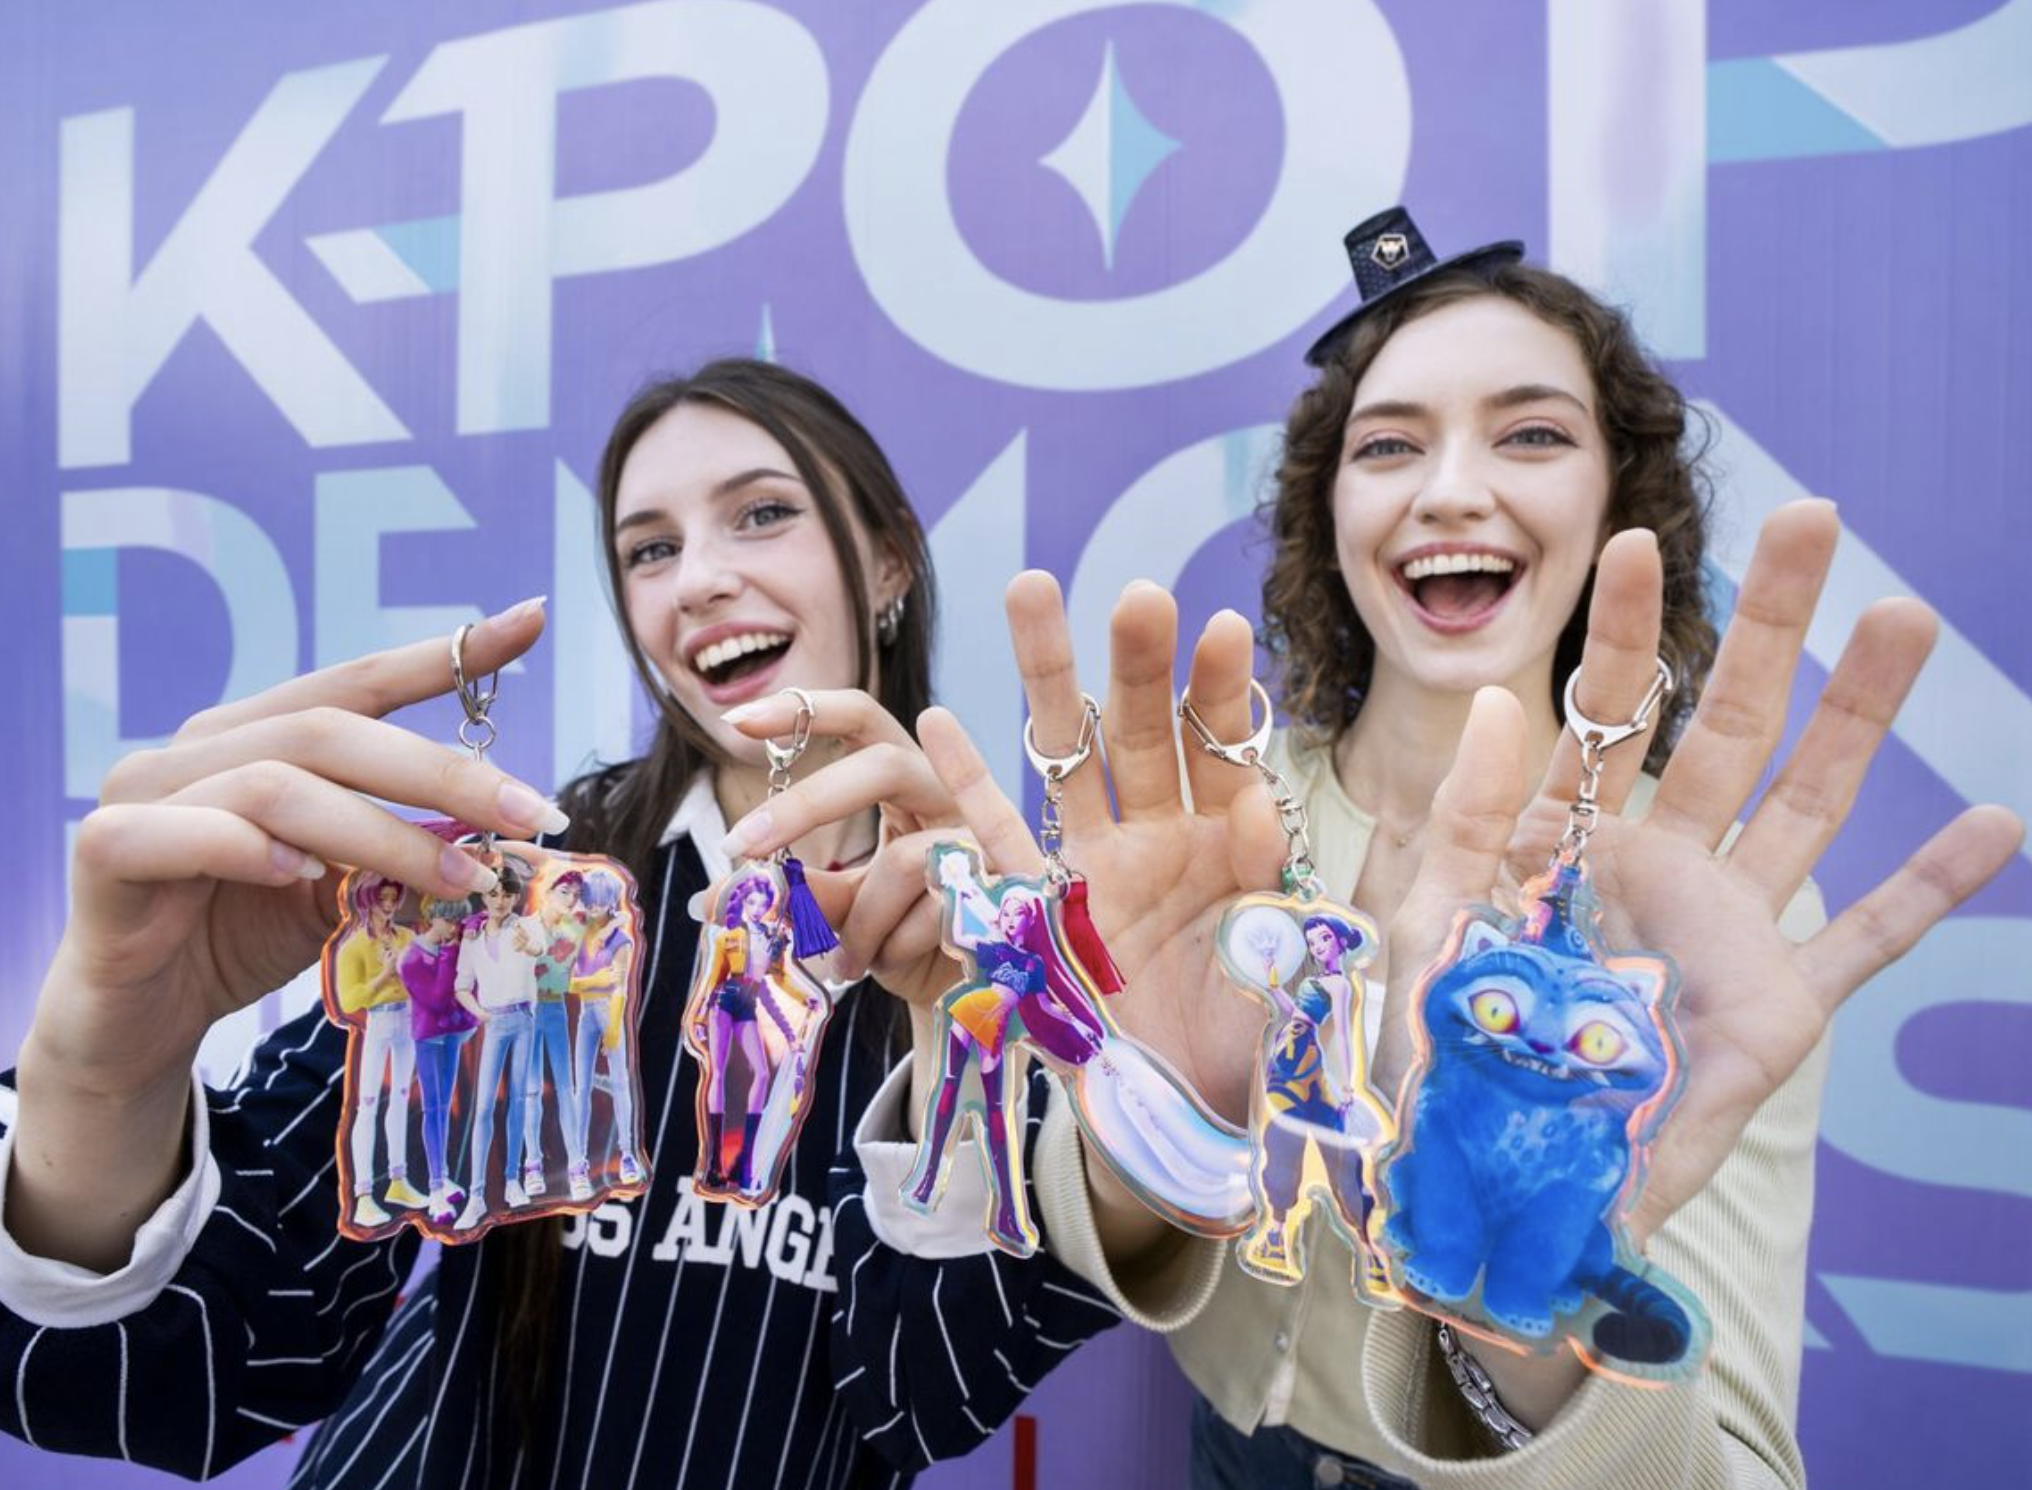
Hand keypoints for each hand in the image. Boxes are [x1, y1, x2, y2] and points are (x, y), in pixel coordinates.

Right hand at [13, 597, 560, 1268]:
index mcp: (260, 735)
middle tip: (527, 813)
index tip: (530, 621)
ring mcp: (145, 793)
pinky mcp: (103, 853)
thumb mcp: (337, 889)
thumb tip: (500, 826)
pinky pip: (180, 833)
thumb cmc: (240, 937)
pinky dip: (245, 848)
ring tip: (457, 878)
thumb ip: (394, 848)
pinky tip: (298, 875)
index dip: (445, 653)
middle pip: (332, 730)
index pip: (360, 681)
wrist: (137, 1023)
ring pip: (277, 786)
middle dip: (441, 773)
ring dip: (380, 833)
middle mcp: (202, 747)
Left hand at [714, 688, 970, 1007]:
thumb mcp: (836, 908)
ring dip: (860, 919)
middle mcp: (946, 794)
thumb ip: (791, 893)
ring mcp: (982, 838)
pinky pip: (931, 913)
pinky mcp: (1002, 888)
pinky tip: (888, 965)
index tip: (735, 721)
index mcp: (904, 780)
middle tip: (742, 845)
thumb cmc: (896, 935)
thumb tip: (711, 898)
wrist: (956, 994)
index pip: (864, 718)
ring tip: (847, 960)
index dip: (805, 707)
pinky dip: (893, 947)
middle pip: (884, 764)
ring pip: (904, 859)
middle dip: (807, 805)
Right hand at [973, 573, 1285, 1120]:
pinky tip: (938, 719)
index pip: (1226, 749)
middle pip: (1144, 733)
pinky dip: (966, 787)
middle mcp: (1163, 843)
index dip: (1222, 693)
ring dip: (1048, 680)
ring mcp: (1097, 874)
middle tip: (1136, 594)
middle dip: (1138, 663)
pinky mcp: (1043, 923)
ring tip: (1028, 588)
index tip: (1223, 629)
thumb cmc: (1264, 1048)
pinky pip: (996, 847)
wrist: (1201, 1132)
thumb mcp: (1291, 965)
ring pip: (1067, 761)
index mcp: (1234, 846)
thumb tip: (1251, 804)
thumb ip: (1272, 882)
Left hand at [1389, 504, 2020, 1424]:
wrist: (1489, 1175)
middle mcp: (1657, 865)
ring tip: (1907, 616)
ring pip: (1805, 801)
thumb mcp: (1429, 923)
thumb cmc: (1443, 1053)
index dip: (1623, 626)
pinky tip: (1998, 822)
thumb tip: (1505, 699)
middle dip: (1765, 623)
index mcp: (1567, 837)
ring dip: (1859, 712)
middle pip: (1725, 724)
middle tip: (1809, 519)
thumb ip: (1468, 817)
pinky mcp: (1777, 1007)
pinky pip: (1866, 942)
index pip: (1603, 710)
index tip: (1638, 537)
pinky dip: (1930, 890)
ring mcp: (1726, 930)